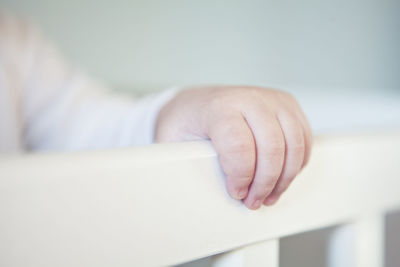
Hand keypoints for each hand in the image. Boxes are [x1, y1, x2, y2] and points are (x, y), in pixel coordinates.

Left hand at [155, 86, 311, 208]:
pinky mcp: (288, 106)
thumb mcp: (173, 142)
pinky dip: (297, 164)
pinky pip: (305, 140)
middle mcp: (251, 98)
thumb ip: (183, 162)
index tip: (236, 192)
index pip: (240, 146)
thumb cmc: (187, 122)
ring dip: (284, 178)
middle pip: (273, 148)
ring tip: (268, 195)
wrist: (196, 103)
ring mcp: (273, 100)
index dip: (241, 177)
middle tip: (253, 201)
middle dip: (265, 183)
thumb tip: (195, 193)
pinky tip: (281, 177)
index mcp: (220, 106)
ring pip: (295, 145)